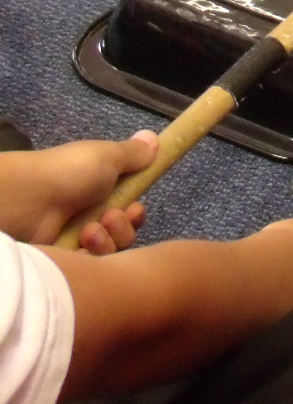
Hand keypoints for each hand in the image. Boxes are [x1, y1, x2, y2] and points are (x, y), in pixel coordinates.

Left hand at [0, 133, 155, 252]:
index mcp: (98, 191)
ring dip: (108, 240)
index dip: (135, 213)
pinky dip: (91, 256)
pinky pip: (90, 266)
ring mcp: (74, 239)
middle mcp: (87, 215)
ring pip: (110, 250)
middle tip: (110, 217)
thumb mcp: (106, 155)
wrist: (26, 200)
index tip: (134, 207)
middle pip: (122, 233)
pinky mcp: (63, 259)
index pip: (126, 210)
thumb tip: (154, 137)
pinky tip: (81, 245)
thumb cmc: (68, 174)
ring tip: (89, 231)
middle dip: (124, 227)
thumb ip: (134, 153)